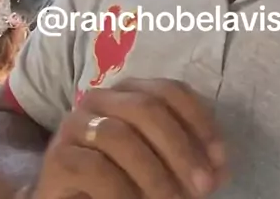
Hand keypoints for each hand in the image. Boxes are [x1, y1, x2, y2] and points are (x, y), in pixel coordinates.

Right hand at [31, 77, 228, 198]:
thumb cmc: (123, 181)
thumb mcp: (163, 167)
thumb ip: (189, 162)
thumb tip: (220, 168)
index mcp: (129, 91)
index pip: (170, 90)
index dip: (199, 121)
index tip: (221, 160)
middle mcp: (100, 98)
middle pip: (146, 108)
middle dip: (181, 149)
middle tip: (203, 188)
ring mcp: (75, 124)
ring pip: (120, 137)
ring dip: (154, 174)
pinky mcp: (58, 157)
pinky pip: (95, 168)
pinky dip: (123, 192)